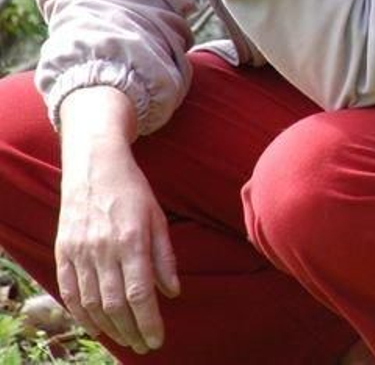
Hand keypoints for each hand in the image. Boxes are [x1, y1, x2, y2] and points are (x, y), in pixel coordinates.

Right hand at [56, 89, 180, 354]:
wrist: (94, 168)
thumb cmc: (133, 192)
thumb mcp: (158, 219)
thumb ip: (165, 257)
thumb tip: (172, 293)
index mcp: (131, 241)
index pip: (139, 294)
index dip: (148, 321)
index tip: (158, 340)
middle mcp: (103, 250)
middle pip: (115, 304)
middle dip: (131, 330)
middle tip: (144, 345)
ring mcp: (79, 252)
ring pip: (92, 302)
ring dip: (108, 327)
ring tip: (125, 339)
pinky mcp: (63, 252)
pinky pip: (70, 291)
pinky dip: (81, 314)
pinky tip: (95, 326)